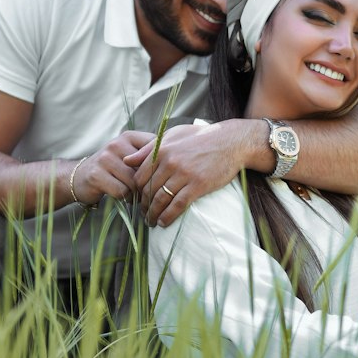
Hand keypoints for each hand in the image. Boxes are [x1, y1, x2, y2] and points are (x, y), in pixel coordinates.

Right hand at [73, 131, 153, 206]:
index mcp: (128, 137)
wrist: (79, 177)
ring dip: (136, 192)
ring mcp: (105, 159)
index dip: (160, 165)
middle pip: (145, 169)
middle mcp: (116, 144)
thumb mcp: (129, 157)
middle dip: (147, 183)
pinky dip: (125, 198)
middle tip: (143, 190)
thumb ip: (148, 157)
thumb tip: (172, 166)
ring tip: (132, 193)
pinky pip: (122, 191)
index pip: (155, 149)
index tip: (158, 175)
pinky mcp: (97, 175)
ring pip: (134, 181)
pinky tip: (122, 196)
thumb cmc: (112, 169)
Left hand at [126, 121, 252, 225]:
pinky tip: (164, 222)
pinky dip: (168, 216)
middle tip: (144, 215)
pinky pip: (177, 205)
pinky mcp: (198, 185)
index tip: (138, 200)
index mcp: (161, 150)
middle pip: (148, 190)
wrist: (231, 141)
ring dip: (153, 214)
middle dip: (143, 206)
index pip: (139, 177)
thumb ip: (148, 148)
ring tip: (152, 222)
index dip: (136, 192)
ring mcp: (184, 174)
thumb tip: (126, 160)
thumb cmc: (201, 137)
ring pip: (160, 200)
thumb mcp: (173, 135)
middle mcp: (170, 162)